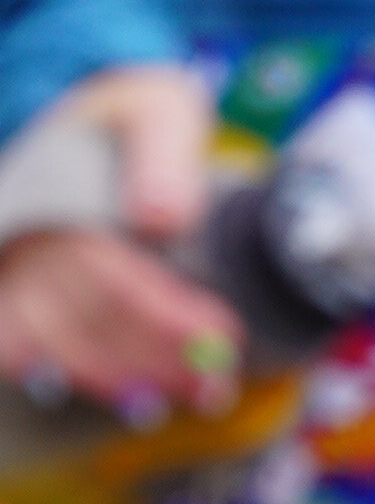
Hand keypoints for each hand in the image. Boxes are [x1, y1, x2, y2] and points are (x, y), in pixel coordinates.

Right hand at [0, 66, 234, 415]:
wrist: (84, 118)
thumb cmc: (128, 117)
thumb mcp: (157, 108)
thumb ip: (163, 151)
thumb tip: (162, 219)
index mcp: (61, 194)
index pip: (111, 274)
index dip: (167, 316)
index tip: (224, 337)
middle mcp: (27, 239)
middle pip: (88, 318)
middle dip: (157, 358)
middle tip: (217, 384)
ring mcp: (12, 268)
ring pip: (56, 343)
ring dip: (122, 378)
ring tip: (188, 395)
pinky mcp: (8, 291)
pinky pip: (18, 347)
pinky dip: (66, 375)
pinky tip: (121, 395)